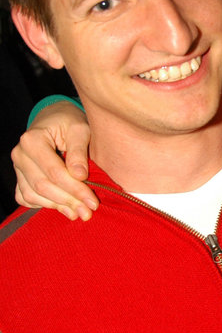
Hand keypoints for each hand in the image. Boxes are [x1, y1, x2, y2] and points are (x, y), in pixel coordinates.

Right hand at [11, 101, 98, 219]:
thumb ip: (79, 151)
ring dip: (57, 207)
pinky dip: (44, 205)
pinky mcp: (20, 178)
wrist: (55, 119)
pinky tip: (64, 208)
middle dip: (67, 201)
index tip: (93, 201)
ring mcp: (17, 168)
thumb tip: (79, 175)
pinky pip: (26, 198)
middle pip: (43, 186)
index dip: (74, 189)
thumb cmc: (69, 122)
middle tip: (88, 212)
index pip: (54, 172)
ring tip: (79, 213)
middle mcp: (20, 155)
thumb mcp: (80, 129)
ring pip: (33, 195)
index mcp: (32, 140)